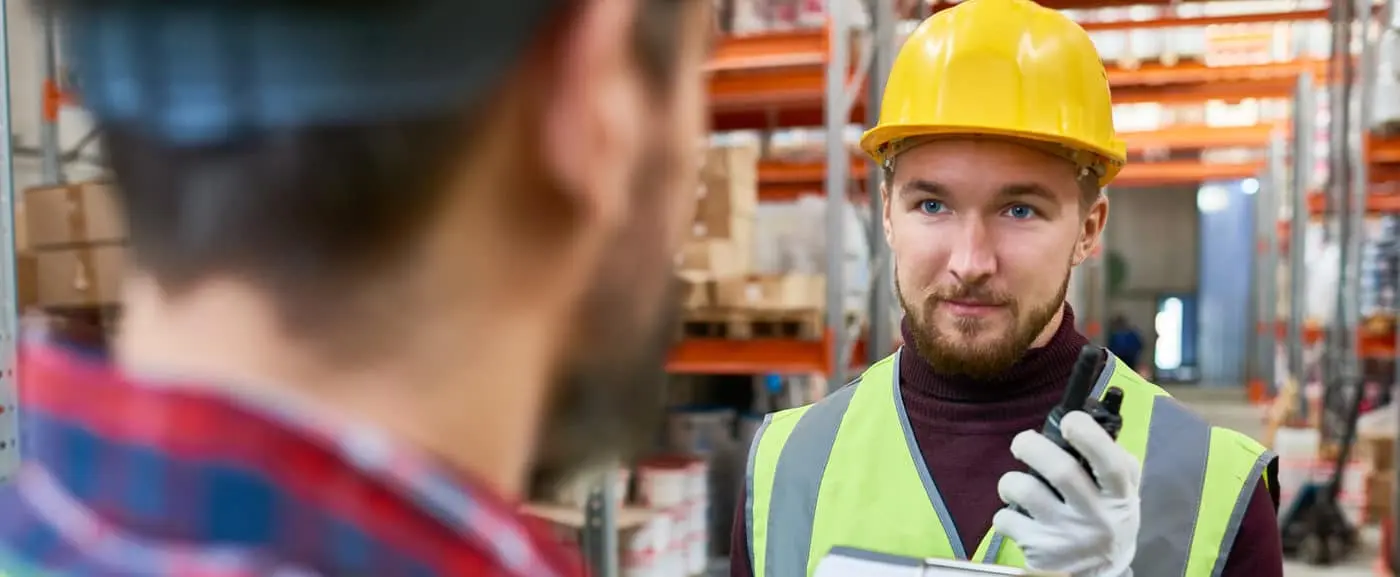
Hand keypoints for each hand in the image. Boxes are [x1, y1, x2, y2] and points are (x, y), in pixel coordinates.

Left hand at [991, 411, 1140, 576]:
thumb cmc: (1107, 522)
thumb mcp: (1124, 496)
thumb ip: (1116, 461)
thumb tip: (1090, 421)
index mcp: (1119, 497)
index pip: (1111, 464)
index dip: (1090, 437)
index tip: (1070, 420)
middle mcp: (1095, 517)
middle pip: (1061, 471)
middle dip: (1033, 446)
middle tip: (1023, 443)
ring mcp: (1065, 535)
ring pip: (1025, 490)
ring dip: (1010, 480)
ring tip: (1016, 485)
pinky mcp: (1038, 550)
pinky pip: (1005, 518)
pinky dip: (1004, 511)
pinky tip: (1016, 516)